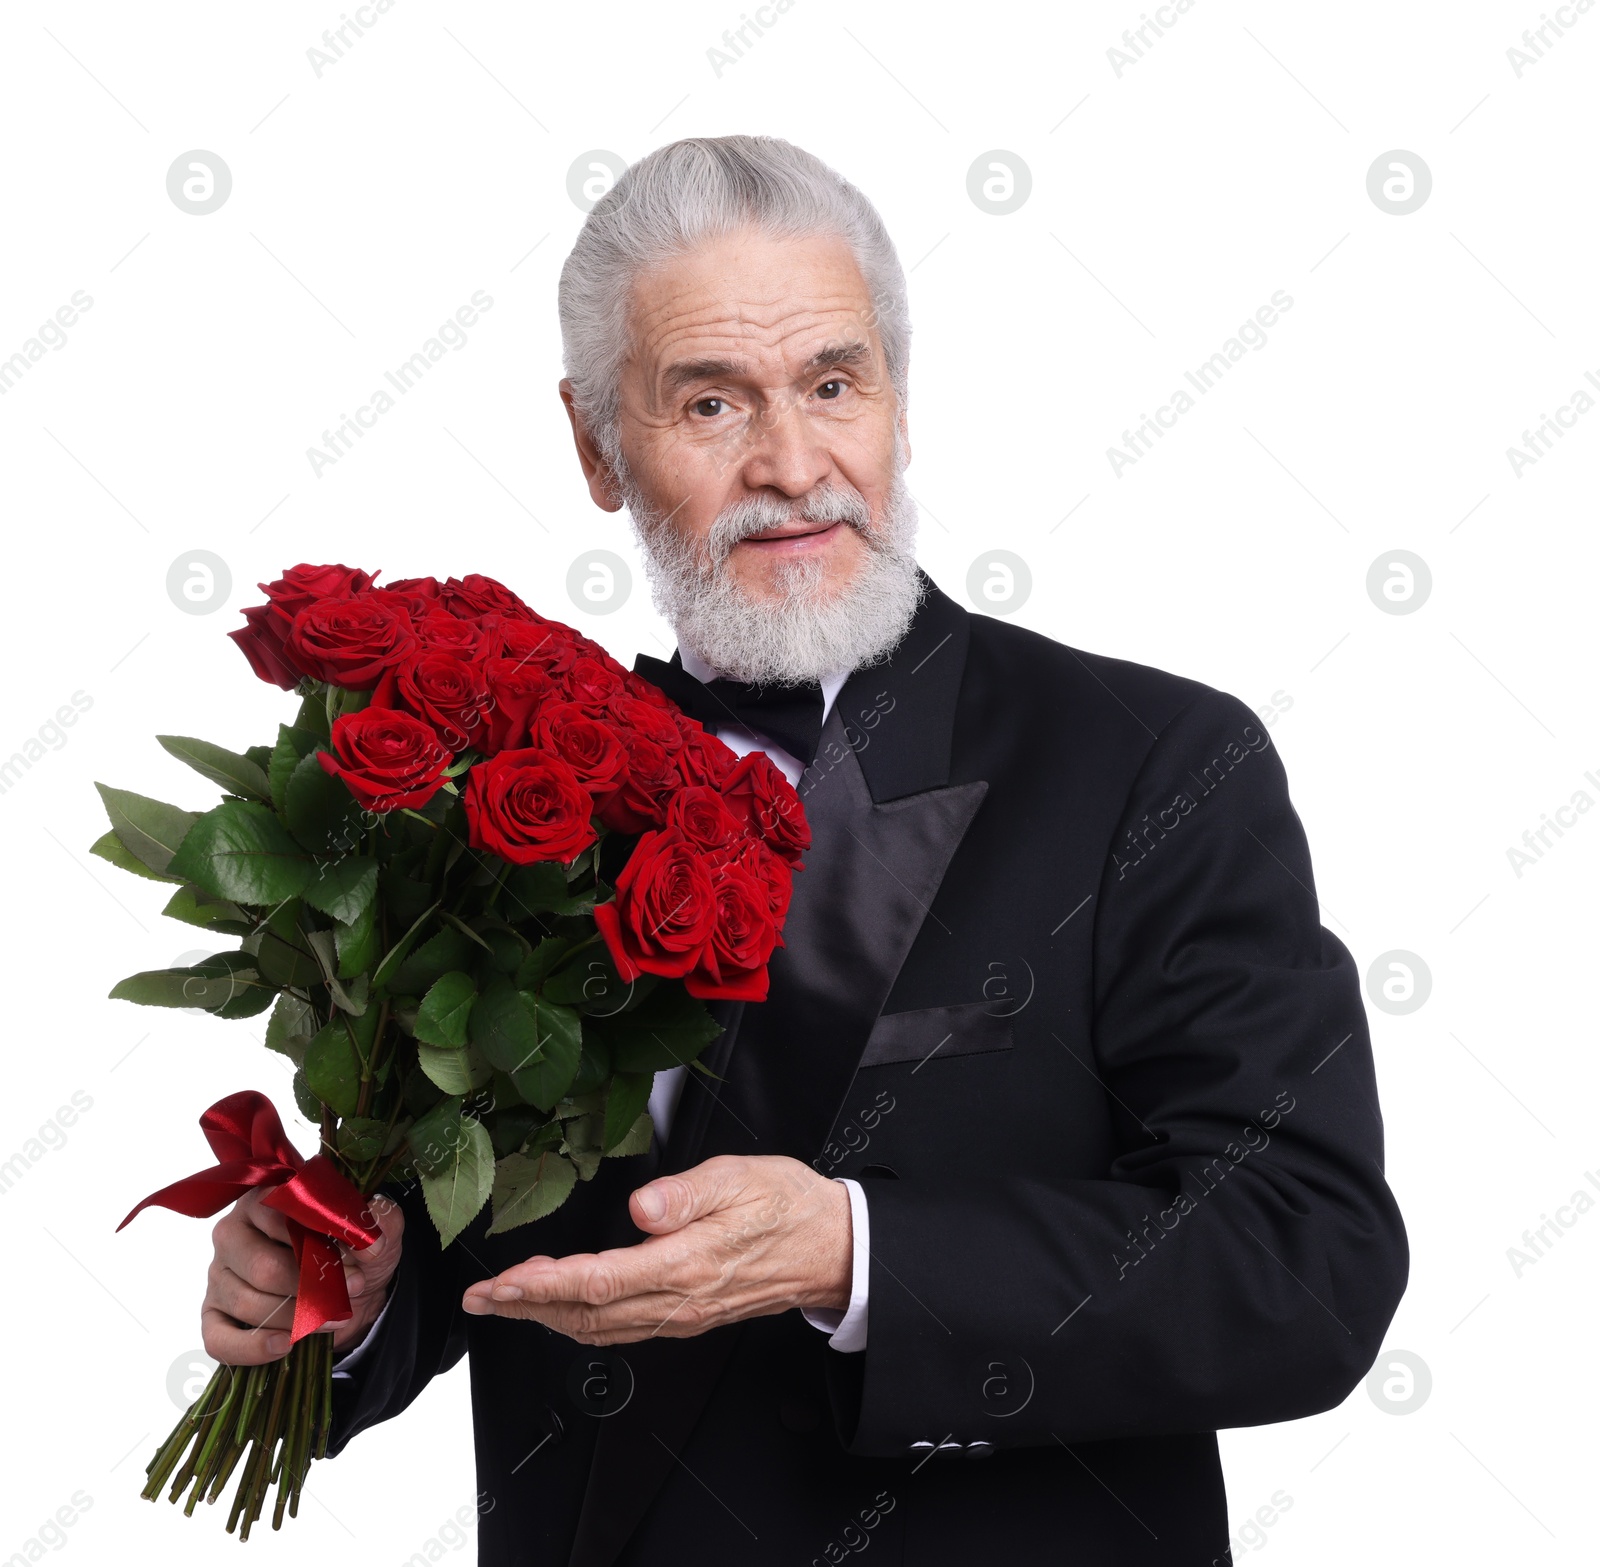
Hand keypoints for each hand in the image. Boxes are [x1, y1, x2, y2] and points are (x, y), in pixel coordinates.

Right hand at [201, 1187, 403, 1363]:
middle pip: (264, 1267)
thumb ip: (380, 1220)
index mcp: (266, 1194)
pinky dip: (253, 1348)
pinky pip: (218, 1339)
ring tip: (336, 1316)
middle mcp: (232, 1231)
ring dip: (299, 1317)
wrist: (351, 1287)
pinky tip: (285, 1345)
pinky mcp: (213, 1314)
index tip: (360, 1262)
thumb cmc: (354, 1248)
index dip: (323, 1243)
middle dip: (314, 1287)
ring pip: (249, 1304)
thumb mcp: (376, 1227)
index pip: (283, 1216)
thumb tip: (370, 1243)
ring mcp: (219, 1274)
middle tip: (352, 1290)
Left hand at [460, 1155, 852, 1344]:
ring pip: (601, 1328)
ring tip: (507, 1302)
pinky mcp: (687, 1317)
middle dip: (527, 1306)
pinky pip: (623, 1330)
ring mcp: (683, 1315)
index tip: (503, 1281)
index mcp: (688, 1263)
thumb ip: (688, 1193)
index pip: (600, 1280)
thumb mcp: (743, 1177)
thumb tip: (643, 1207)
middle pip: (588, 1313)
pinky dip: (582, 1321)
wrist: (830, 1247)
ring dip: (548, 1316)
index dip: (544, 1284)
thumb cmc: (788, 1206)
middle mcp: (680, 1300)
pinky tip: (565, 1308)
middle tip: (481, 1298)